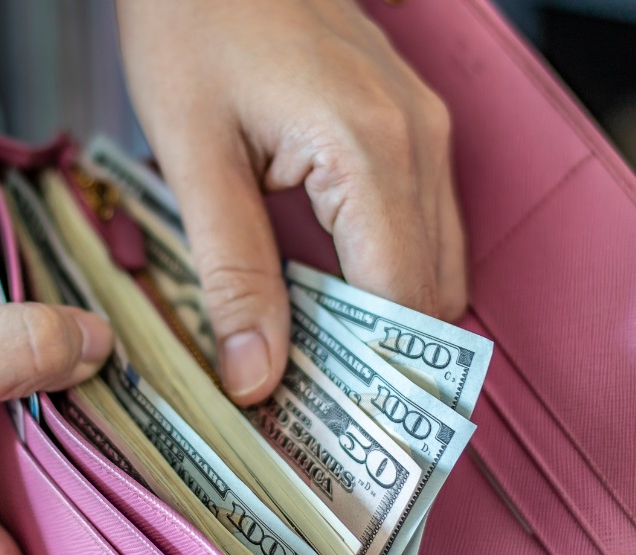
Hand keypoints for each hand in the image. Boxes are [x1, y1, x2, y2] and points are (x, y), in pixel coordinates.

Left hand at [117, 0, 464, 404]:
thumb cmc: (193, 24)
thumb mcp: (194, 156)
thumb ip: (232, 272)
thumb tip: (256, 378)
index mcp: (370, 151)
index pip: (401, 301)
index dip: (372, 378)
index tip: (331, 433)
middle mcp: (421, 140)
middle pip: (435, 292)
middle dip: (384, 360)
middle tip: (319, 411)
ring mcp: (426, 126)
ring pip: (441, 261)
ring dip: (391, 319)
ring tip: (322, 364)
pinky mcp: (414, 120)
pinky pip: (427, 221)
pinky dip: (392, 271)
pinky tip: (334, 296)